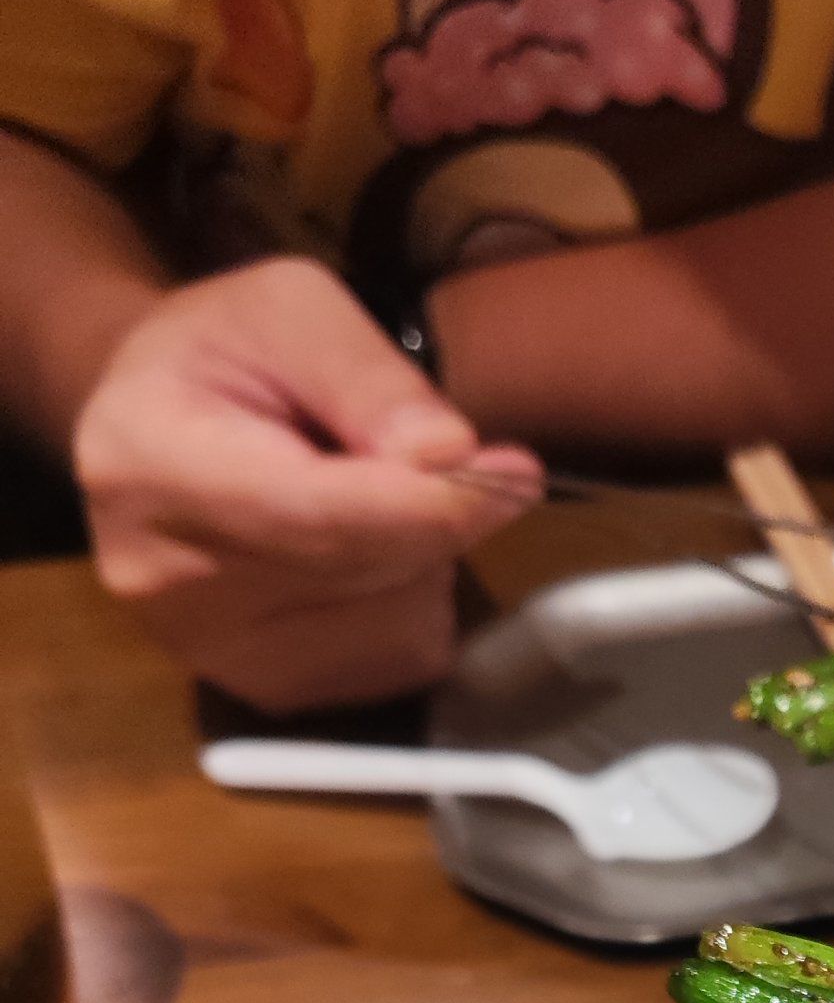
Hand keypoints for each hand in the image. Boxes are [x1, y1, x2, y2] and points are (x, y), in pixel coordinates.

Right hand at [73, 256, 540, 711]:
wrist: (151, 431)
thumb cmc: (220, 357)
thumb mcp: (289, 308)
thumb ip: (367, 375)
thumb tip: (450, 455)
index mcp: (151, 468)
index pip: (318, 515)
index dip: (431, 502)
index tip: (515, 475)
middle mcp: (167, 585)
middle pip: (371, 569)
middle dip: (433, 512)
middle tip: (430, 455)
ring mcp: (216, 657)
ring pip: (401, 622)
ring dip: (424, 559)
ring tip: (364, 501)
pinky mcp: (269, 694)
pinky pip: (402, 659)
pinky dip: (413, 604)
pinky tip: (364, 556)